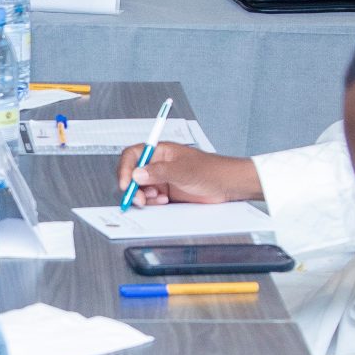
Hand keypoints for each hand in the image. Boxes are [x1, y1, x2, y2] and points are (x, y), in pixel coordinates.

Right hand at [116, 141, 264, 207]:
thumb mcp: (183, 170)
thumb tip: (137, 174)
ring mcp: (163, 179)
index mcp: (160, 151)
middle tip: (138, 198)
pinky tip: (163, 202)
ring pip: (141, 189)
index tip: (126, 182)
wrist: (228, 186)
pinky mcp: (167, 193)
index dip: (125, 168)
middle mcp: (159, 164)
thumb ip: (158, 172)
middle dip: (133, 187)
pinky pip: (152, 199)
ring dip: (144, 197)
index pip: (133, 155)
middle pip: (134, 174)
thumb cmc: (211, 170)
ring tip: (155, 200)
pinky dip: (153, 203)